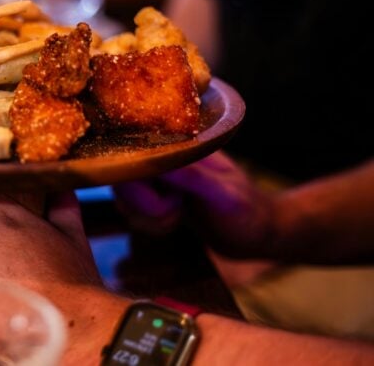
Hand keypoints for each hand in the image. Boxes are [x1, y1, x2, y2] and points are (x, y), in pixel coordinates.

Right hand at [113, 152, 276, 257]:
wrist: (258, 235)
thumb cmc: (249, 212)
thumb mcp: (225, 194)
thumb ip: (191, 177)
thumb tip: (152, 161)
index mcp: (181, 145)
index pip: (136, 150)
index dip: (136, 177)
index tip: (161, 199)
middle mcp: (163, 158)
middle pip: (123, 177)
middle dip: (144, 204)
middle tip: (177, 210)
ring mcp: (156, 180)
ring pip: (124, 198)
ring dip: (147, 217)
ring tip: (179, 217)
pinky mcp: (153, 199)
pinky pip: (132, 212)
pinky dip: (149, 224)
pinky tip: (173, 223)